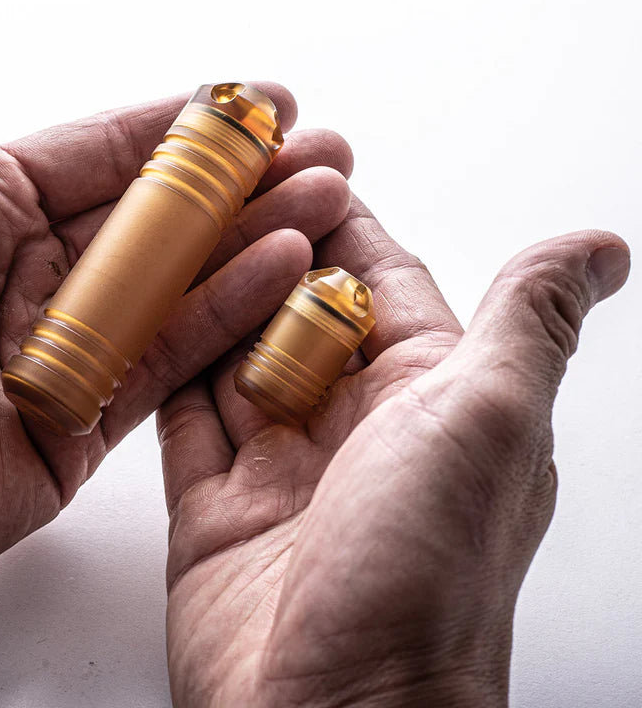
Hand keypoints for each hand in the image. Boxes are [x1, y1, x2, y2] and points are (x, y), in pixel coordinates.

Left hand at [0, 0, 353, 583]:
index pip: (113, 156)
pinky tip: (286, 265)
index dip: (190, 128)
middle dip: (248, 184)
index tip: (264, 102)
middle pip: (162, 223)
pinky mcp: (84, 427)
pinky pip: (169, 362)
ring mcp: (68, 353)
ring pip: (179, 288)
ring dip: (257, 240)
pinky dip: (229, 314)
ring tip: (328, 198)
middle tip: (322, 151)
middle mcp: (36, 280)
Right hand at [159, 197, 629, 705]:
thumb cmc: (424, 577)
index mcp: (428, 398)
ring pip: (234, 355)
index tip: (299, 162)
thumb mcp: (488, 420)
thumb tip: (599, 249)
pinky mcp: (217, 504)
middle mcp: (355, 427)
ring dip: (209, 298)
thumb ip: (527, 322)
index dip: (339, 219)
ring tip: (174, 237)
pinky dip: (164, 366)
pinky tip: (143, 317)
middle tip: (220, 188)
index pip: (376, 280)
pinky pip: (182, 416)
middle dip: (262, 249)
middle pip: (296, 311)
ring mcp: (282, 465)